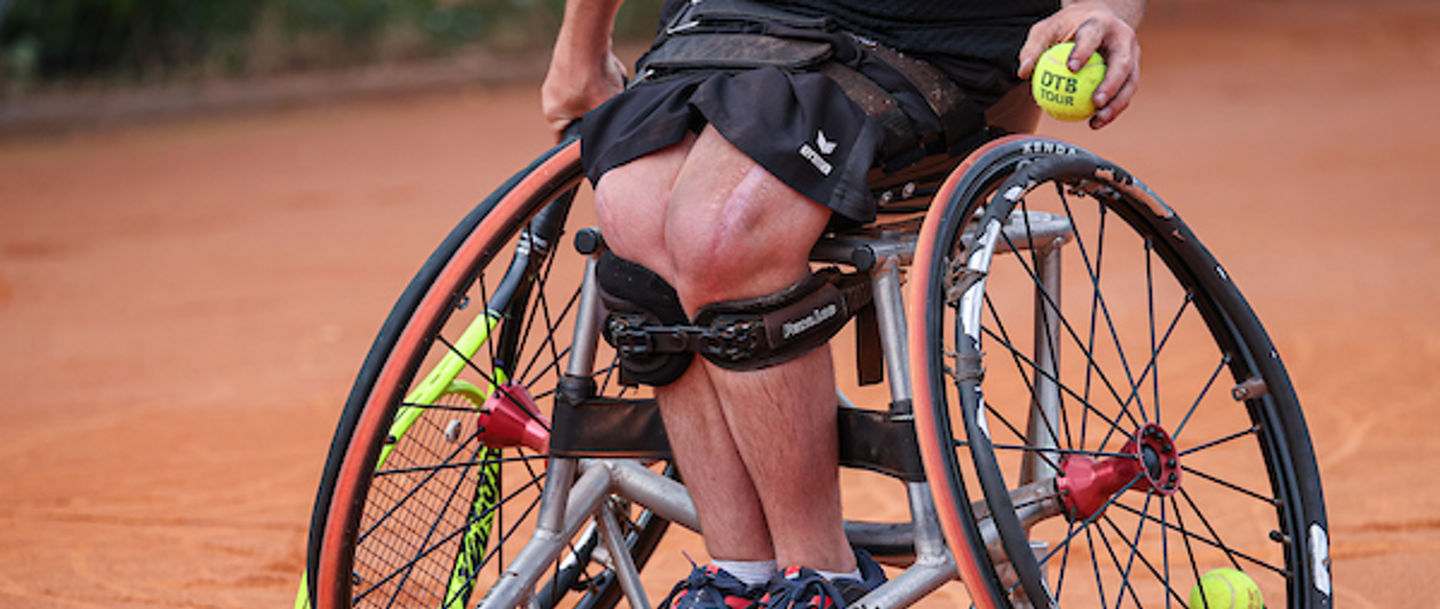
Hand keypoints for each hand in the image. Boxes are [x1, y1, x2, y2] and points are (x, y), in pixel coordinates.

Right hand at [541, 45, 626, 138]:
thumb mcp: (602, 112)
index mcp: (553, 115)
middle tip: (611, 107)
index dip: (585, 142)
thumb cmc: (591, 77)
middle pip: (582, 115)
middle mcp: (552, 96)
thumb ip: (605, 128)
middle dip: (600, 110)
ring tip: (613, 85)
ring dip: (606, 91)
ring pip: (591, 94)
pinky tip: (613, 70)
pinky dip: (606, 74)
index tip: (600, 140)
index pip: (566, 140)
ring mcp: (560, 77)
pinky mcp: (572, 60)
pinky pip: (593, 75)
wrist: (588, 36)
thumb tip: (612, 138)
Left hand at [1019, 0, 1141, 128]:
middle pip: (1122, 63)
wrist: (1097, 21)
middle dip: (1111, 84)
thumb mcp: (1046, 31)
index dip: (1083, 51)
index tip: (1071, 68)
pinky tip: (1094, 122)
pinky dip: (1112, 109)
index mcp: (1100, 23)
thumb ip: (1033, 49)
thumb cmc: (1068, 27)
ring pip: (1130, 82)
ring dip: (1116, 104)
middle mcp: (1122, 38)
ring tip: (1097, 120)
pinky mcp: (1132, 71)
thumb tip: (1023, 72)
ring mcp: (1132, 55)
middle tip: (1095, 102)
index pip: (1092, 36)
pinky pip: (1124, 93)